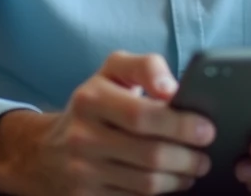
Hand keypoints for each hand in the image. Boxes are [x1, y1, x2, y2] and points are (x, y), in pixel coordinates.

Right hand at [0, 51, 215, 195]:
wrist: (45, 151)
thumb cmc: (95, 104)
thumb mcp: (113, 72)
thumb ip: (146, 67)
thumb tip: (172, 89)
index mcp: (91, 98)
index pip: (142, 115)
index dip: (179, 123)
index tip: (205, 127)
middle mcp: (82, 135)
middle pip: (150, 153)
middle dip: (188, 156)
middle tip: (206, 153)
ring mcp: (82, 170)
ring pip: (146, 182)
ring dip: (180, 177)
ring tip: (195, 167)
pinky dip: (161, 191)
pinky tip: (173, 181)